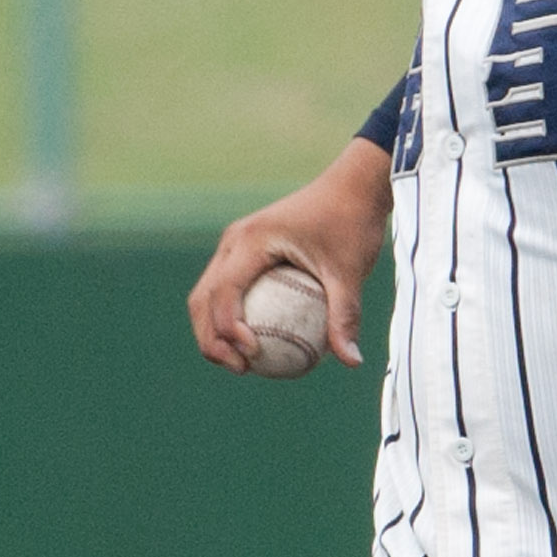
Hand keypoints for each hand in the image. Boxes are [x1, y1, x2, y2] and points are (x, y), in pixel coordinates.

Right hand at [190, 137, 392, 371]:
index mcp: (250, 241)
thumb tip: (351, 362)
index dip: (228, 329)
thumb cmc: (352, 223)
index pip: (224, 292)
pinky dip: (234, 319)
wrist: (353, 187)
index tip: (254, 355)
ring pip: (209, 295)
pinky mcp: (246, 252)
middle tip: (242, 369)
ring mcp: (236, 246)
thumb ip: (345, 316)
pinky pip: (230, 290)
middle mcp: (234, 241)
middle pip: (203, 298)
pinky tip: (260, 348)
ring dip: (215, 332)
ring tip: (245, 365)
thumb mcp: (351, 272)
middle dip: (211, 339)